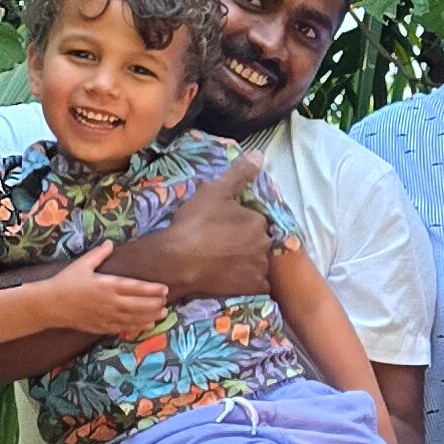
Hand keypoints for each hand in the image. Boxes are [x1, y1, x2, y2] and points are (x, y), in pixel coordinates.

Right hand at [42, 249, 171, 340]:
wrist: (51, 305)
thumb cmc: (66, 282)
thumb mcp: (82, 264)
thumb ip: (98, 254)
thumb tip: (110, 244)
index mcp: (107, 285)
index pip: (135, 287)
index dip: (152, 289)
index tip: (165, 289)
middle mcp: (110, 302)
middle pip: (139, 305)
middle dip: (155, 304)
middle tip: (167, 302)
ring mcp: (107, 316)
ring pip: (134, 318)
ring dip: (150, 316)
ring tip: (162, 314)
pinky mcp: (101, 326)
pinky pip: (123, 328)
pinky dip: (136, 327)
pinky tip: (146, 325)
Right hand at [131, 156, 269, 302]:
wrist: (178, 261)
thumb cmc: (195, 224)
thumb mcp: (214, 192)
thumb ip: (239, 174)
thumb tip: (259, 155)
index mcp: (258, 220)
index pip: (255, 221)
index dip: (239, 225)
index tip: (222, 229)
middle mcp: (264, 243)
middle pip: (258, 242)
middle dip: (245, 243)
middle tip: (221, 247)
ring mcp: (260, 267)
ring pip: (258, 263)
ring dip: (247, 262)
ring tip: (223, 263)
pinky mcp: (254, 287)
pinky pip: (256, 283)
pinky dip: (247, 281)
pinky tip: (230, 278)